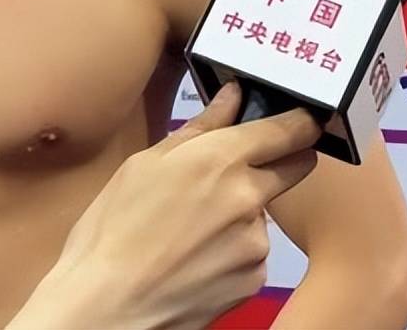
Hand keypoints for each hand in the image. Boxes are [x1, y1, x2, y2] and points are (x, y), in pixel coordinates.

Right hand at [10, 83, 320, 329]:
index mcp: (222, 158)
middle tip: (250, 166)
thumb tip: (232, 97)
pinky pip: (254, 252)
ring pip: (266, 213)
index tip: (303, 118)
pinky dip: (235, 251)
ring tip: (195, 228)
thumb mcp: (146, 163)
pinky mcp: (253, 280)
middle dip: (284, 159)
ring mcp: (255, 242)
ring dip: (245, 212)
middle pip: (298, 166)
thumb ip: (201, 127)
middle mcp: (249, 196)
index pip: (291, 129)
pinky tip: (198, 258)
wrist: (103, 310)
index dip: (302, 120)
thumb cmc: (112, 232)